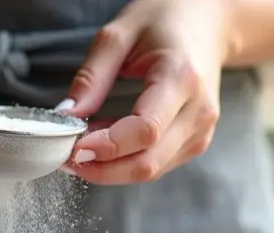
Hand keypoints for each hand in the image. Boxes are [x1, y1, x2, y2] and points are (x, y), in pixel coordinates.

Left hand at [59, 0, 232, 183]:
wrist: (207, 22)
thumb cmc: (163, 21)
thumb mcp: (118, 35)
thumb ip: (91, 77)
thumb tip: (66, 117)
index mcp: (181, 77)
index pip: (145, 130)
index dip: (107, 147)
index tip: (73, 147)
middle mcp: (198, 110)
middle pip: (148, 162)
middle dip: (102, 168)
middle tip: (68, 158)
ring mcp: (201, 130)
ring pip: (151, 170)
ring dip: (111, 169)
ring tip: (83, 148)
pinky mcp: (196, 142)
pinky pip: (157, 165)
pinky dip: (126, 162)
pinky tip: (105, 145)